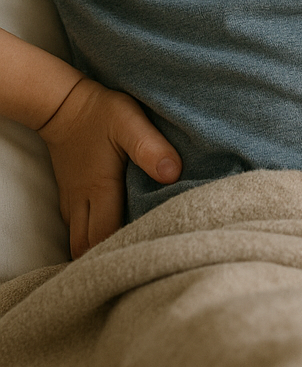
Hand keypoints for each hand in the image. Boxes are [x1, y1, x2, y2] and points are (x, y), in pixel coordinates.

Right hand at [38, 78, 181, 258]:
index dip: (124, 252)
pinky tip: (107, 236)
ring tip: (125, 253)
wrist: (63, 104)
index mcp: (99, 190)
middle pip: (88, 247)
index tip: (146, 256)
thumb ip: (149, 147)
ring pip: (79, 241)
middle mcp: (82, 202)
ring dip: (96, 250)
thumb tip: (173, 174)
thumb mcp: (129, 122)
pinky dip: (89, 236)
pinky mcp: (69, 194)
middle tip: (137, 262)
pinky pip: (75, 227)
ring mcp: (72, 200)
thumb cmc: (99, 113)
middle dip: (108, 259)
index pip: (106, 237)